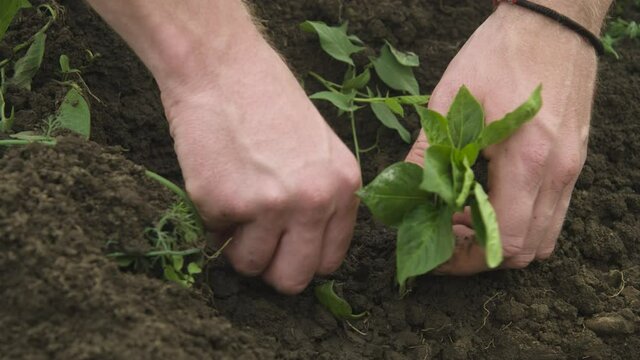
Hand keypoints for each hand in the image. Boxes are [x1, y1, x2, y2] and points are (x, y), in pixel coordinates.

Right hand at [159, 27, 360, 293]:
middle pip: (293, 279)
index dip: (301, 257)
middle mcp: (315, 201)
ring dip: (236, 242)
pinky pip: (214, 238)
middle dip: (270, 266)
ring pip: (250, 266)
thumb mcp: (319, 150)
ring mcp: (271, 205)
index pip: (329, 261)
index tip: (285, 245)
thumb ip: (322, 200)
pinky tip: (217, 178)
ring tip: (235, 197)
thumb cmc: (268, 102)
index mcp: (344, 188)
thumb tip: (304, 247)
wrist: (223, 68)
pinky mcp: (226, 203)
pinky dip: (211, 217)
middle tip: (255, 237)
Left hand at [406, 4, 598, 273]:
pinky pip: (553, 211)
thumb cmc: (498, 56)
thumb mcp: (451, 101)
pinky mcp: (574, 160)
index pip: (503, 241)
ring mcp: (572, 168)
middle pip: (526, 250)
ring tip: (467, 219)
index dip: (466, 259)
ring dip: (503, 240)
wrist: (552, 22)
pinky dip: (522, 220)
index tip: (437, 255)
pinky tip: (491, 197)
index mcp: (527, 161)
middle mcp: (558, 173)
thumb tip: (405, 194)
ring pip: (544, 236)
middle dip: (482, 255)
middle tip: (447, 237)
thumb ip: (426, 154)